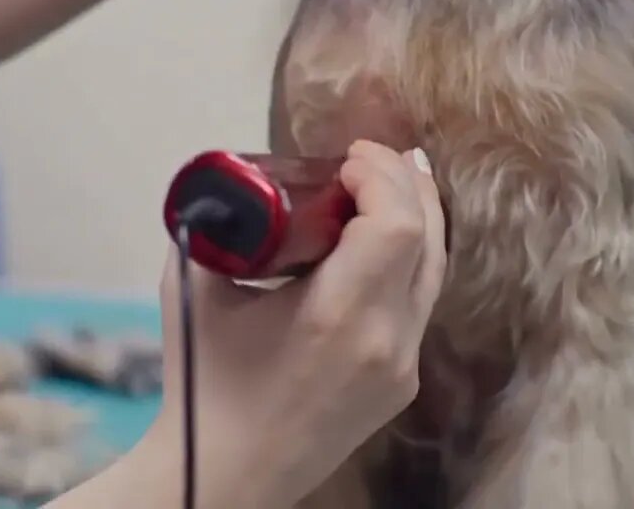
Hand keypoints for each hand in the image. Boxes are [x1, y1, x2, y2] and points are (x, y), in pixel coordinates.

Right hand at [159, 141, 446, 508]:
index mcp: (337, 315)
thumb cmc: (204, 388)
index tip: (347, 158)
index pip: (397, 225)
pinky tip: (384, 241)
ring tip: (391, 181)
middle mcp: (386, 340)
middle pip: (428, 238)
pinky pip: (421, 302)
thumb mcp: (198, 294)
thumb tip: (233, 184)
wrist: (227, 475)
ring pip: (435, 270)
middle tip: (371, 157)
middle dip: (405, 183)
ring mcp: (403, 365)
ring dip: (416, 217)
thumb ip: (219, 229)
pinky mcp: (404, 382)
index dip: (382, 175)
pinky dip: (408, 259)